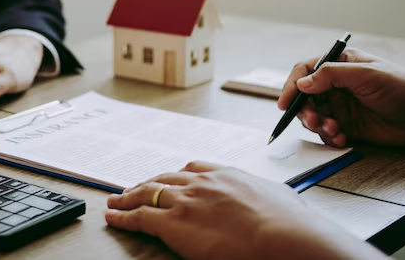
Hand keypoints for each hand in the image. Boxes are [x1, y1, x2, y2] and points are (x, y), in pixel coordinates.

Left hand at [106, 162, 386, 259]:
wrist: (284, 237)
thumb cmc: (290, 225)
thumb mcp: (280, 198)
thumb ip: (268, 195)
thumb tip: (280, 202)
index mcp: (226, 175)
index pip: (193, 168)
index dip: (176, 174)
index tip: (168, 177)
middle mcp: (201, 183)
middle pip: (165, 178)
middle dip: (147, 182)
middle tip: (133, 187)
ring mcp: (185, 201)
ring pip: (146, 193)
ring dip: (127, 196)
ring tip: (116, 200)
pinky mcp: (173, 224)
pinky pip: (139, 217)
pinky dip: (123, 216)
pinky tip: (113, 217)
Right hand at [279, 48, 404, 146]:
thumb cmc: (401, 88)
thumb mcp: (365, 75)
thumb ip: (331, 75)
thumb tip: (302, 83)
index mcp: (338, 65)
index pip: (304, 71)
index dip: (291, 86)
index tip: (285, 103)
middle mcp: (334, 85)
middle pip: (303, 97)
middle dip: (304, 110)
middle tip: (313, 121)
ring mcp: (338, 106)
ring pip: (311, 116)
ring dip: (317, 125)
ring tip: (335, 130)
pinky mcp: (345, 126)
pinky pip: (324, 133)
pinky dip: (329, 137)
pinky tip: (343, 138)